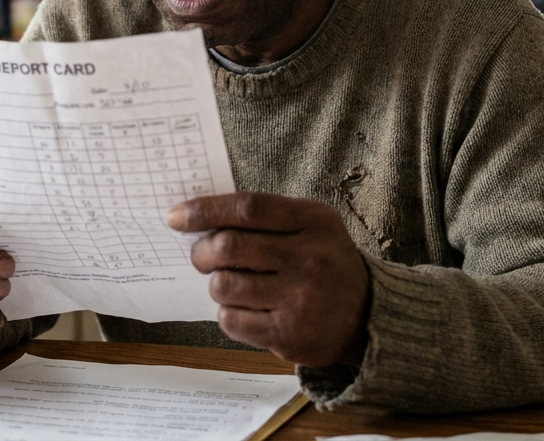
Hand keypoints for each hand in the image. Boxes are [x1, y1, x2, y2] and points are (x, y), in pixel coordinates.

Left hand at [166, 193, 369, 367]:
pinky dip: (227, 313)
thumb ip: (266, 216)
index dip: (205, 210)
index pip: (248, 208)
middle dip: (201, 252)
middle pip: (229, 247)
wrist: (368, 316)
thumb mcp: (311, 225)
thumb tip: (200, 217)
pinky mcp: (288, 335)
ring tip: (232, 284)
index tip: (176, 216)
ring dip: (216, 285)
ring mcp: (299, 300)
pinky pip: (231, 320)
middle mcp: (309, 259)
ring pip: (224, 286)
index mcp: (314, 222)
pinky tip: (245, 309)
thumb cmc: (325, 262)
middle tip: (200, 256)